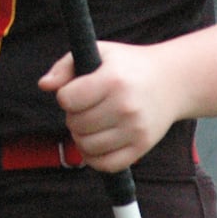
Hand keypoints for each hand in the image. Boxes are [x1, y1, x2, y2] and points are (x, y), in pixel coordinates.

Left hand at [38, 41, 180, 172]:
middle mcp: (125, 107)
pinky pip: (107, 165)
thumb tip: (44, 85)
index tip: (77, 91)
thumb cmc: (128, 66)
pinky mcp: (142, 147)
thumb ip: (65, 66)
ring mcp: (135, 129)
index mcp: (112, 81)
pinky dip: (94, 158)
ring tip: (90, 123)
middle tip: (86, 107)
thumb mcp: (99, 52)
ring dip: (81, 137)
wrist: (172, 81)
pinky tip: (96, 143)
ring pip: (87, 146)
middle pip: (75, 124)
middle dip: (73, 116)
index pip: (67, 99)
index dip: (65, 96)